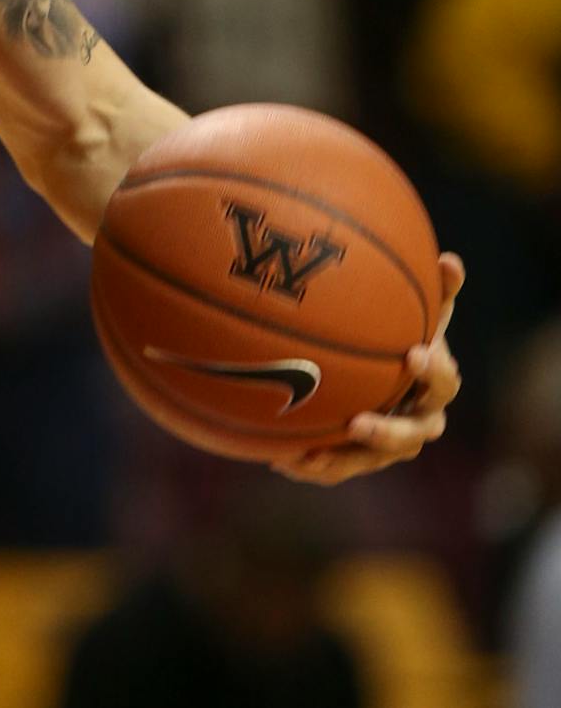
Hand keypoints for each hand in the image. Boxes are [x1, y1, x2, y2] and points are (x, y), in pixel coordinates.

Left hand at [274, 252, 464, 486]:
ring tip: (312, 455)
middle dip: (389, 432)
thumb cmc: (398, 331)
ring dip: (345, 459)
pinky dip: (314, 466)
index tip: (413, 354)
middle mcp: (419, 420)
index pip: (444, 383)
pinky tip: (280, 459)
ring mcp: (390, 444)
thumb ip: (430, 288)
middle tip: (359, 422)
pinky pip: (338, 467)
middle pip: (414, 436)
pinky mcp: (360, 457)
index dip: (433, 372)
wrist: (378, 370)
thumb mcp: (413, 308)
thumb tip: (449, 260)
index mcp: (434, 385)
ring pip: (373, 459)